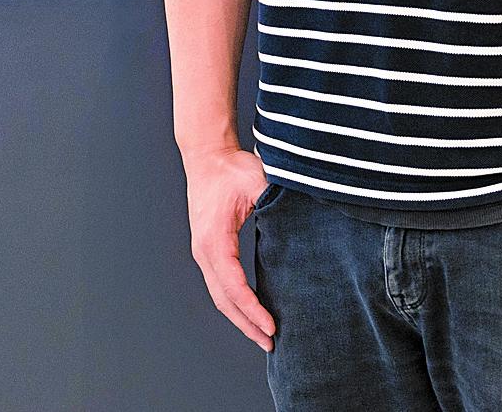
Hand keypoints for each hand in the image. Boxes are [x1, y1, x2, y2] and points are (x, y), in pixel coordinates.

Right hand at [184, 146, 275, 350]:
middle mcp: (204, 250)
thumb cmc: (230, 168)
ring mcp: (202, 251)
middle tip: (271, 344)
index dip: (252, 310)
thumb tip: (299, 220)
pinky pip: (218, 284)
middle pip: (223, 299)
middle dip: (246, 325)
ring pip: (218, 295)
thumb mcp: (256, 182)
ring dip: (239, 318)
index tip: (272, 326)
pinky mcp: (207, 249)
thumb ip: (273, 202)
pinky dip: (233, 303)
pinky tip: (249, 312)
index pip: (233, 285)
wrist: (207, 157)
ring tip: (262, 336)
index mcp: (214, 239)